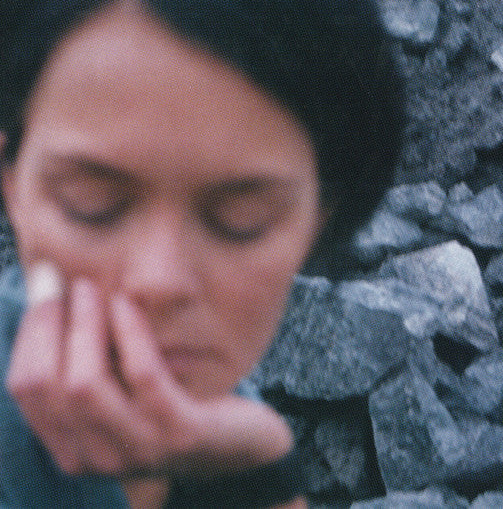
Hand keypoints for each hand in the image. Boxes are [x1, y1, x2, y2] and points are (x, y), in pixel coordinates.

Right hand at [6, 261, 292, 478]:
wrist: (236, 440)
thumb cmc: (170, 402)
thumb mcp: (121, 386)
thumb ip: (88, 360)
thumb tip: (51, 298)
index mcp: (73, 446)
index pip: (27, 390)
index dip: (31, 333)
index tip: (45, 288)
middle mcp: (96, 458)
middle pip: (50, 387)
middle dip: (51, 325)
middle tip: (71, 283)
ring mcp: (137, 449)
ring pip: (87, 385)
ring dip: (85, 326)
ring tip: (91, 288)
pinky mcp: (178, 433)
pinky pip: (142, 375)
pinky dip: (130, 333)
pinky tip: (127, 303)